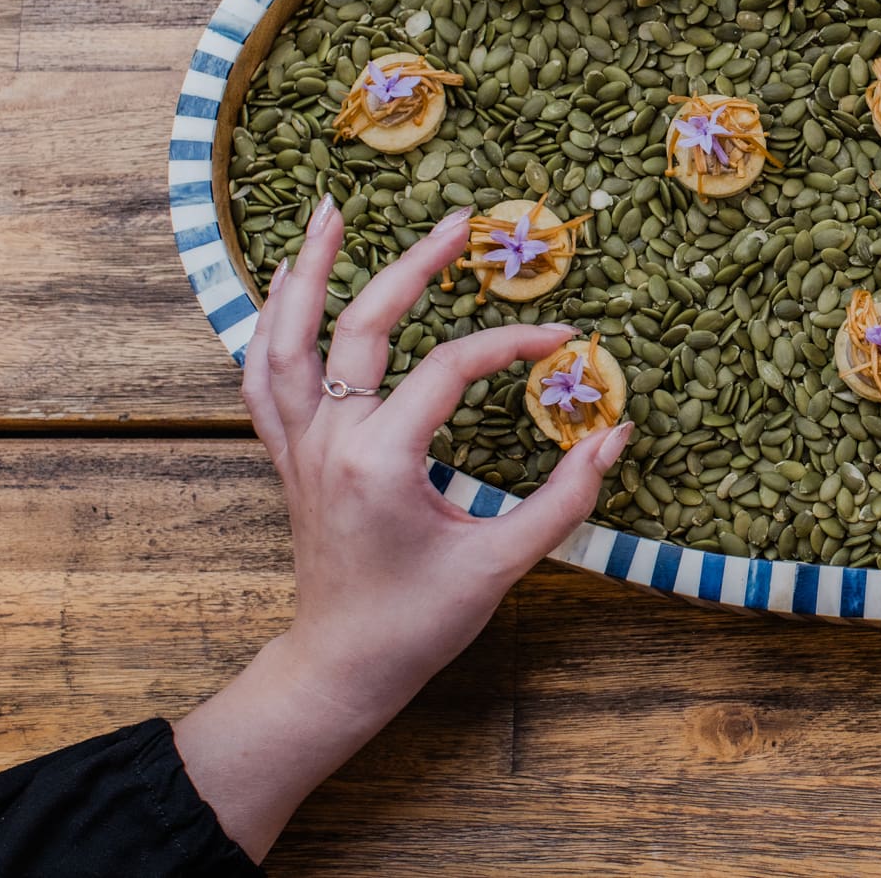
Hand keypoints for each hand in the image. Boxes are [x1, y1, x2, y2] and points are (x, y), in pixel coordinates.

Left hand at [242, 197, 629, 715]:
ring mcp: (299, 445)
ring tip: (331, 212)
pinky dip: (271, 324)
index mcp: (381, 460)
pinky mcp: (288, 456)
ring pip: (286, 340)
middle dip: (414, 265)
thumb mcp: (500, 565)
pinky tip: (287, 285)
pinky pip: (263, 375)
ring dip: (308, 274)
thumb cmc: (419, 623)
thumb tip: (617, 433)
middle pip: (364, 326)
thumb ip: (564, 499)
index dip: (514, 344)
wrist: (341, 667)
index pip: (451, 368)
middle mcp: (330, 440)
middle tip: (458, 219)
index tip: (566, 338)